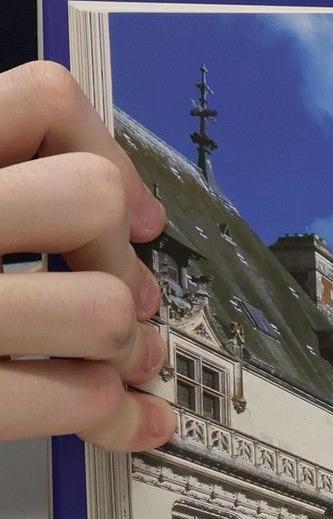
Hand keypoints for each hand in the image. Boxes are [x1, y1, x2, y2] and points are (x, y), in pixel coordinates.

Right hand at [0, 62, 175, 450]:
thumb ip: (7, 185)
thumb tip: (134, 213)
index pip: (40, 99)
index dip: (105, 151)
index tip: (134, 211)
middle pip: (91, 199)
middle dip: (123, 259)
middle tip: (123, 300)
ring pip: (102, 306)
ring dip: (126, 347)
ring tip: (119, 363)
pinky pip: (73, 398)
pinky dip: (111, 414)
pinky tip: (123, 420)